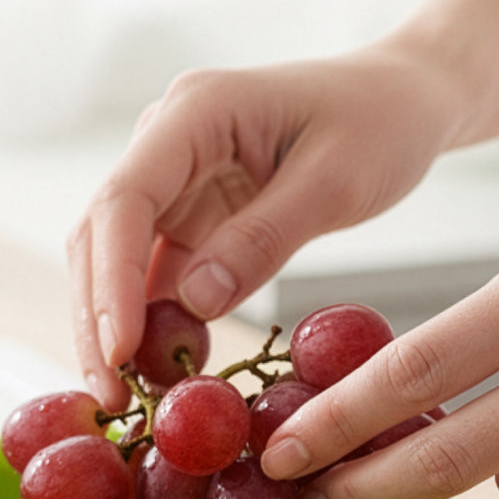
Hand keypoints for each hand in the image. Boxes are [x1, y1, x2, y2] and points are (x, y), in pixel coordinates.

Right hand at [67, 42, 465, 408]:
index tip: (121, 350)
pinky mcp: (186, 219)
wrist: (400, 99)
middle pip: (101, 235)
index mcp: (194, 113)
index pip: (126, 199)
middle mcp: (164, 144)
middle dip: (98, 319)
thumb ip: (265, 237)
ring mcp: (171, 184)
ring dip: (112, 329)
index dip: (113, 278)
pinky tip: (155, 376)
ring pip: (114, 262)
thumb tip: (194, 304)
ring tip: (125, 399)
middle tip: (113, 397)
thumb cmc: (379, 123)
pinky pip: (151, 277)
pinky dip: (148, 326)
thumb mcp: (337, 180)